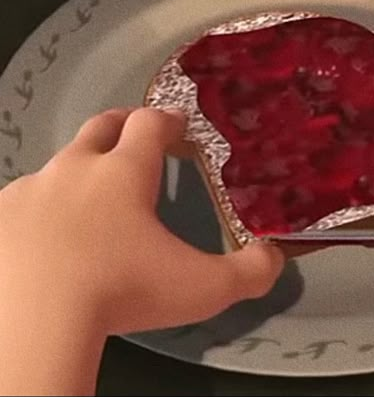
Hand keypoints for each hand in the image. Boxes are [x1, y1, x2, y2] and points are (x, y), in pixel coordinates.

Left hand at [0, 107, 283, 334]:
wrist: (30, 322)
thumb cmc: (123, 292)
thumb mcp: (202, 288)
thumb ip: (249, 272)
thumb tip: (275, 258)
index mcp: (125, 172)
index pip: (150, 123)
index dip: (168, 120)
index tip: (180, 127)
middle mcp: (75, 169)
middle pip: (101, 126)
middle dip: (123, 125)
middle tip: (138, 137)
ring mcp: (31, 191)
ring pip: (60, 165)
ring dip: (80, 171)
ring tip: (93, 202)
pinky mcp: (1, 218)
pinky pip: (24, 201)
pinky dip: (41, 208)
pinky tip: (49, 237)